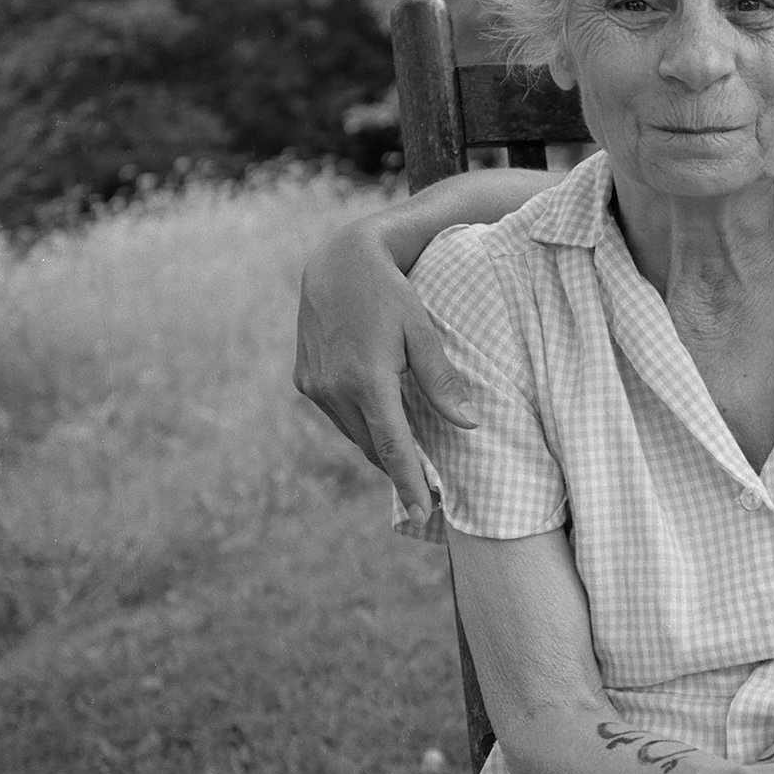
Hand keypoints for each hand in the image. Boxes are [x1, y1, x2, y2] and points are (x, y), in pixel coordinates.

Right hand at [293, 217, 476, 523]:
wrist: (336, 262)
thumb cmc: (390, 293)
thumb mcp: (422, 331)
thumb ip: (442, 380)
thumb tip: (469, 424)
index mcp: (367, 380)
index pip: (392, 447)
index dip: (409, 483)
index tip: (425, 511)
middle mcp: (334, 388)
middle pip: (372, 447)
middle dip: (400, 470)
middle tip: (429, 491)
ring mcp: (314, 386)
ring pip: (353, 434)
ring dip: (379, 448)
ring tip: (410, 462)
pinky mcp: (304, 380)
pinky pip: (339, 417)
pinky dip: (361, 426)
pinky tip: (381, 424)